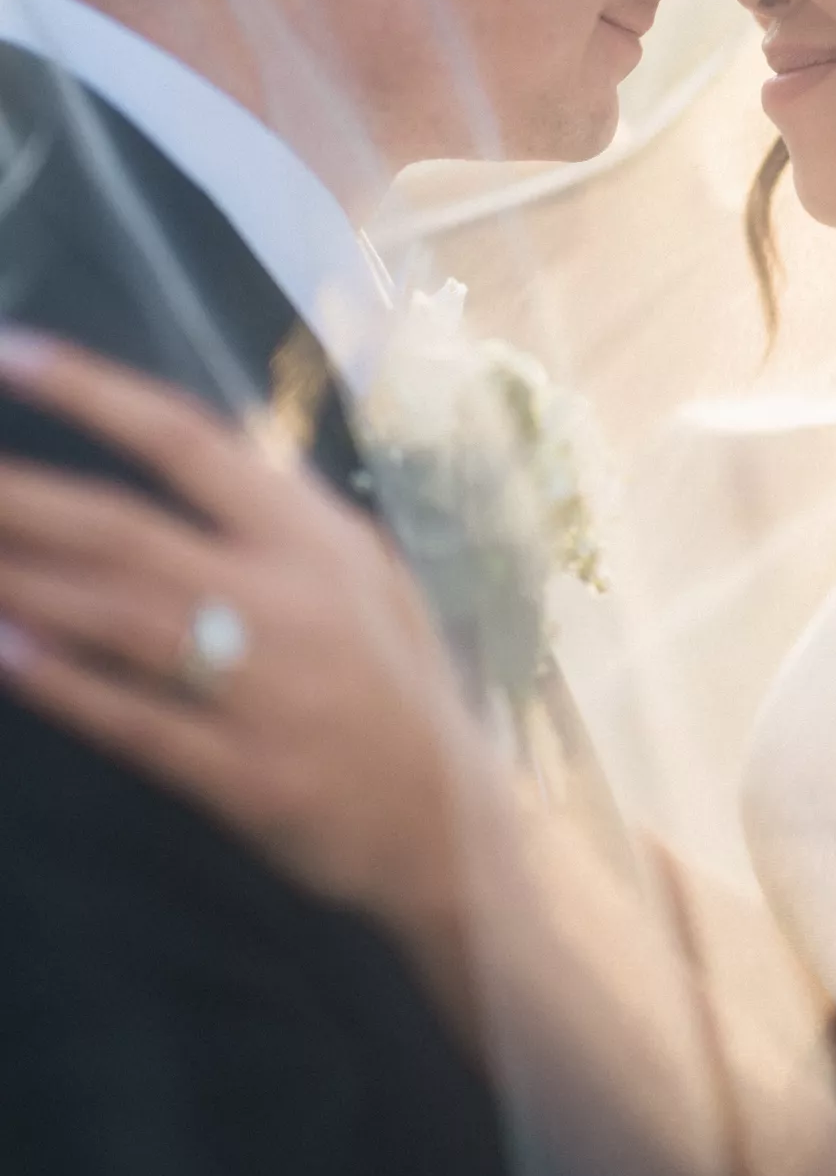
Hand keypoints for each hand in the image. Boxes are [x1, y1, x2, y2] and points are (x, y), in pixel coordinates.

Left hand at [0, 332, 473, 930]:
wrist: (450, 821)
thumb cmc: (396, 682)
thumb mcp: (364, 572)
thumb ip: (284, 514)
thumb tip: (192, 448)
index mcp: (315, 536)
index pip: (191, 440)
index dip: (97, 395)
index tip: (13, 354)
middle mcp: (289, 599)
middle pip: (129, 532)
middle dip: (24, 499)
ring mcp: (269, 690)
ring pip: (122, 620)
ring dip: (26, 585)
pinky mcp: (250, 776)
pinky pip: (142, 724)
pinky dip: (71, 689)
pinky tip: (7, 659)